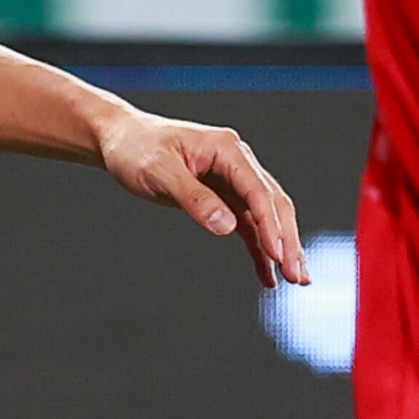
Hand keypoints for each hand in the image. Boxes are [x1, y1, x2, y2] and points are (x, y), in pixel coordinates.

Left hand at [97, 108, 306, 287]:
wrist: (121, 140)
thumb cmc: (136, 147)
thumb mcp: (159, 172)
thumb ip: (193, 198)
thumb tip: (226, 224)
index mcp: (226, 149)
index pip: (258, 190)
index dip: (271, 224)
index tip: (279, 253)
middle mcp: (236, 162)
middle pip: (272, 204)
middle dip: (287, 240)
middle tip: (297, 275)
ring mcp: (232, 179)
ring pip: (266, 216)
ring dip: (281, 246)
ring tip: (295, 278)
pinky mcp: (222, 196)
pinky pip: (248, 224)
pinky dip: (259, 248)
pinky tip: (267, 272)